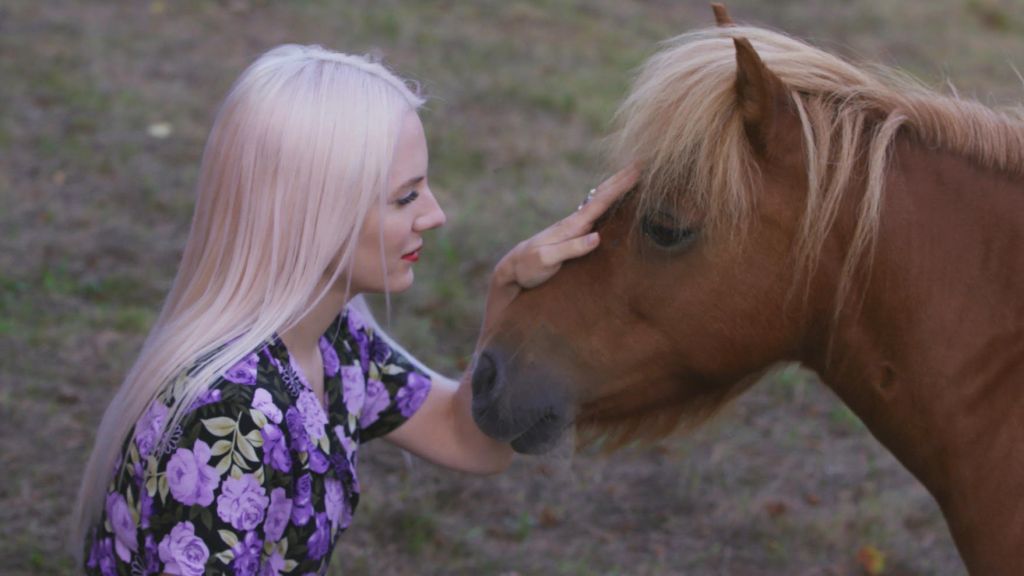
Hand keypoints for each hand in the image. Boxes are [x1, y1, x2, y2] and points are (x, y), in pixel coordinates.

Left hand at [492, 163, 640, 290]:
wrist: (513, 269)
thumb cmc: (528, 267)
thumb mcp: (547, 260)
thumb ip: (570, 248)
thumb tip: (597, 237)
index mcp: (572, 226)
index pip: (601, 201)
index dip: (620, 185)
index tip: (638, 169)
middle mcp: (575, 221)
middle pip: (603, 195)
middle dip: (622, 178)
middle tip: (642, 162)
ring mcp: (575, 226)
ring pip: (600, 200)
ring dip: (617, 186)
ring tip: (633, 174)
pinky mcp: (574, 233)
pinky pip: (597, 212)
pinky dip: (609, 201)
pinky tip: (614, 199)